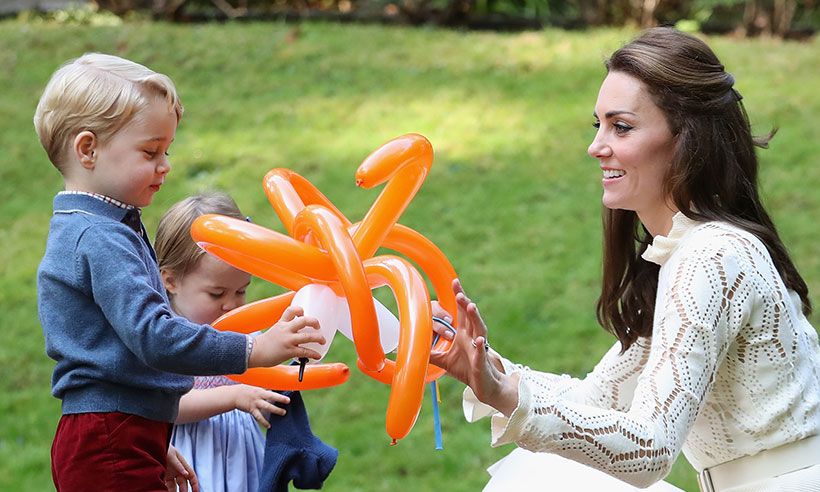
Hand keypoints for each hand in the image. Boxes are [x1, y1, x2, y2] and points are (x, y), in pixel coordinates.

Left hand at [164, 445, 198, 491]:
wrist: (152, 445)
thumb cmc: (164, 447)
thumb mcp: (172, 455)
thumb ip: (179, 465)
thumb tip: (186, 473)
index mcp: (182, 464)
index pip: (191, 476)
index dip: (194, 484)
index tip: (195, 491)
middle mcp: (177, 470)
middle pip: (183, 483)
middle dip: (184, 490)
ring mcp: (169, 473)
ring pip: (174, 486)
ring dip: (175, 491)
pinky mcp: (162, 475)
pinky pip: (165, 485)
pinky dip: (166, 489)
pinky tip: (164, 491)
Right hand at [231, 384, 290, 427]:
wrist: (234, 396)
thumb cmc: (246, 391)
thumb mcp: (255, 388)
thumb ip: (264, 390)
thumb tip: (273, 391)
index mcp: (260, 390)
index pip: (272, 391)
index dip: (279, 393)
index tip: (287, 393)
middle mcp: (259, 396)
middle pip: (271, 397)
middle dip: (280, 399)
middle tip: (288, 401)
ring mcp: (255, 403)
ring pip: (267, 407)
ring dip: (275, 410)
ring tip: (283, 413)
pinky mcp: (251, 410)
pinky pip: (259, 417)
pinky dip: (264, 422)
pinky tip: (269, 426)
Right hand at [249, 306, 325, 367]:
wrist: (253, 352)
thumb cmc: (263, 344)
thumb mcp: (274, 331)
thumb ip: (284, 330)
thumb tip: (296, 335)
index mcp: (281, 323)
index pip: (291, 310)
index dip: (300, 309)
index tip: (304, 312)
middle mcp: (286, 329)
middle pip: (304, 320)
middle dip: (314, 322)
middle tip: (318, 326)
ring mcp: (288, 340)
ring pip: (308, 336)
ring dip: (318, 338)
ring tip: (322, 340)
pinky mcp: (289, 351)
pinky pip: (305, 351)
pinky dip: (313, 353)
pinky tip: (317, 355)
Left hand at [430, 279, 518, 414]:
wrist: (483, 386)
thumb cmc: (467, 370)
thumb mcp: (444, 361)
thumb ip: (431, 353)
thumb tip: (414, 349)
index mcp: (464, 334)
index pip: (461, 312)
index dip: (459, 297)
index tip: (454, 282)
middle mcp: (473, 337)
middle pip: (469, 316)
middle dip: (464, 302)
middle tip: (457, 289)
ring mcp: (479, 348)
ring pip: (479, 329)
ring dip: (474, 317)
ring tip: (470, 306)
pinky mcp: (482, 361)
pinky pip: (481, 352)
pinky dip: (480, 345)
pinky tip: (478, 339)